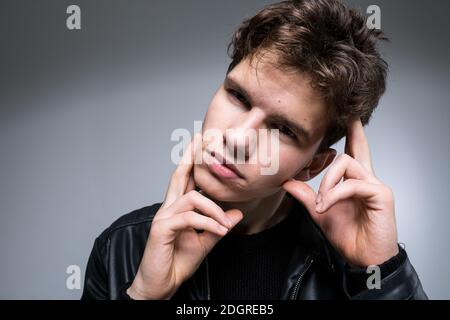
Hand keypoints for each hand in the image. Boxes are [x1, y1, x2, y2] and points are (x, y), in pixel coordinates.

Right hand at [128, 133, 242, 298]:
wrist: (162, 284)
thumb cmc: (179, 261)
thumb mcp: (205, 242)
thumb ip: (218, 227)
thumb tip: (237, 213)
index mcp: (177, 209)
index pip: (185, 180)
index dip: (192, 160)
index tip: (200, 142)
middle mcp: (168, 208)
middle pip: (179, 175)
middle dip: (190, 156)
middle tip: (202, 138)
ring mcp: (163, 217)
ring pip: (192, 198)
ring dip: (214, 209)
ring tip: (225, 225)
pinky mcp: (161, 229)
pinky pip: (189, 218)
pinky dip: (208, 223)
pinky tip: (219, 231)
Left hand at [283, 117, 398, 267]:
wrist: (363, 258)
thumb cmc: (347, 235)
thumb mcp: (320, 212)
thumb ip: (306, 196)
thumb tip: (288, 182)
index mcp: (354, 182)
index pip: (353, 153)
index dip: (352, 135)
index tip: (348, 119)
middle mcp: (367, 179)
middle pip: (359, 148)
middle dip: (354, 131)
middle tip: (349, 117)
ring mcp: (375, 185)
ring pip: (346, 163)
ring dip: (326, 182)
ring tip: (320, 203)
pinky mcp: (380, 194)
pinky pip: (351, 184)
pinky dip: (333, 194)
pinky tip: (325, 207)